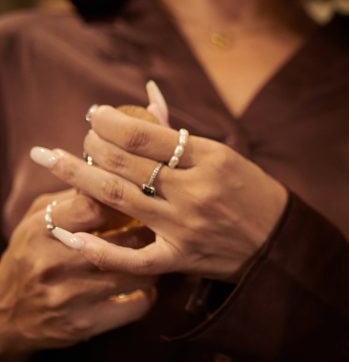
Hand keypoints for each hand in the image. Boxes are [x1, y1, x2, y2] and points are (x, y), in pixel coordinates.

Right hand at [0, 191, 155, 361]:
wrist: (4, 313)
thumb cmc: (32, 255)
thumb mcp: (39, 221)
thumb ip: (73, 199)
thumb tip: (112, 170)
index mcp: (42, 230)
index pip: (94, 204)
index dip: (127, 198)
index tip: (144, 196)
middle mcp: (53, 263)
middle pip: (127, 239)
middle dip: (151, 231)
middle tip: (165, 226)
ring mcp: (69, 296)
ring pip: (140, 273)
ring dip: (155, 263)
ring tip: (157, 254)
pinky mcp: (85, 324)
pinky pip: (139, 305)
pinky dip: (148, 294)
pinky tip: (144, 286)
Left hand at [30, 105, 287, 280]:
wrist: (283, 244)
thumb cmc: (253, 194)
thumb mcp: (225, 157)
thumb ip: (182, 139)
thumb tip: (146, 103)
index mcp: (211, 159)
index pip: (143, 134)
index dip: (109, 121)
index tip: (94, 115)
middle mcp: (195, 191)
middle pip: (123, 163)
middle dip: (90, 145)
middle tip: (77, 139)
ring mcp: (185, 226)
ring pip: (118, 198)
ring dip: (78, 176)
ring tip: (52, 159)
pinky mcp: (182, 259)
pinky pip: (133, 258)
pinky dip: (100, 249)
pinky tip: (71, 235)